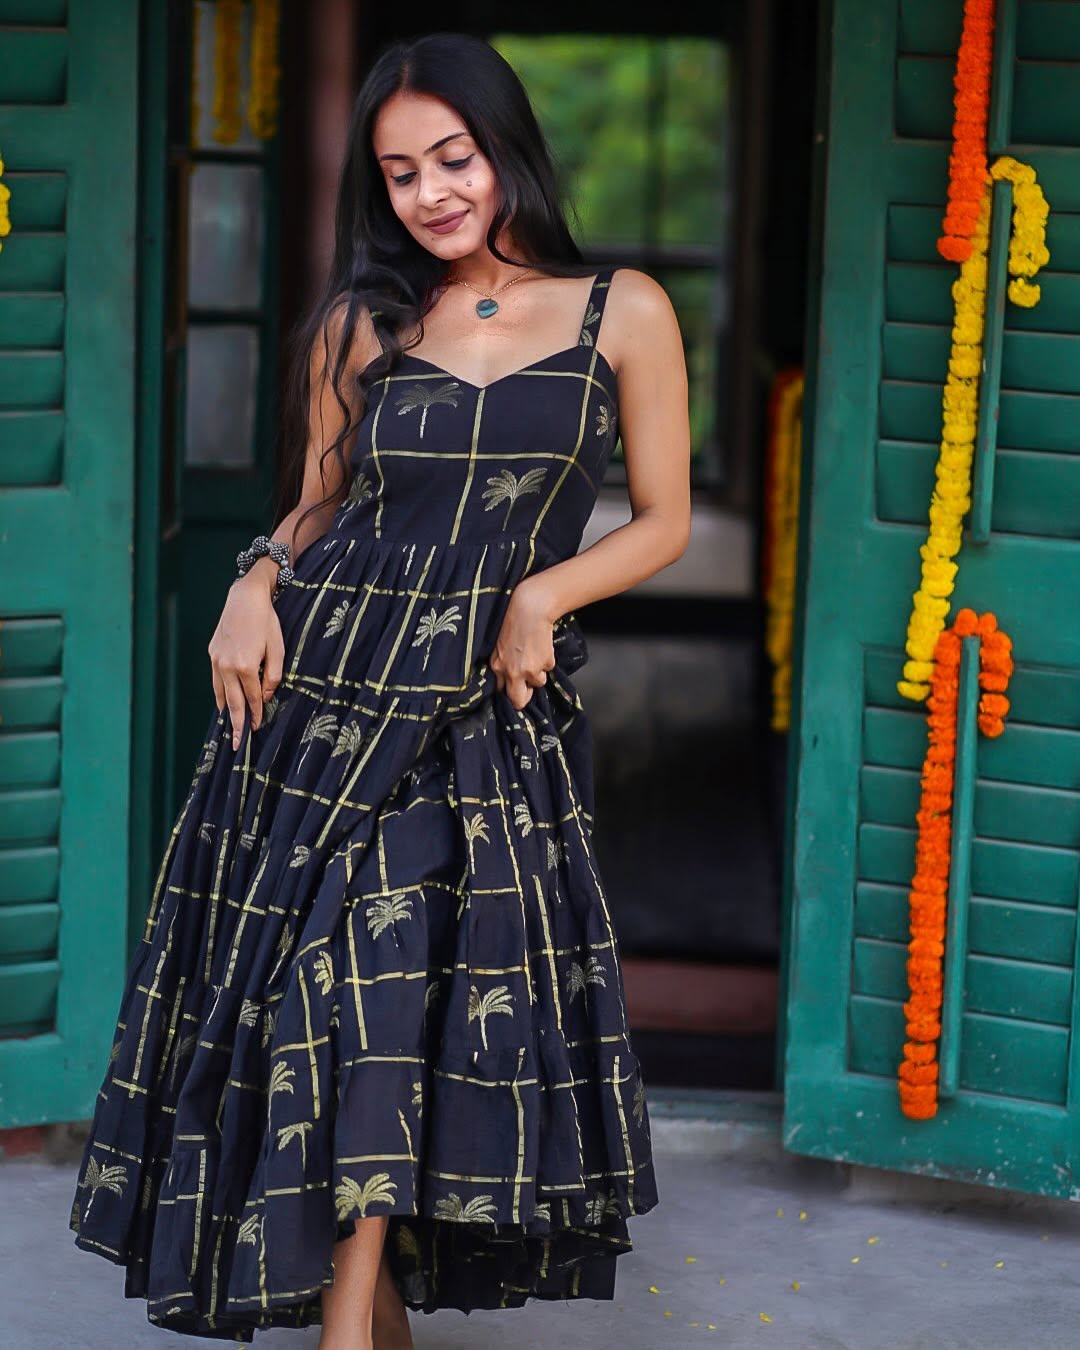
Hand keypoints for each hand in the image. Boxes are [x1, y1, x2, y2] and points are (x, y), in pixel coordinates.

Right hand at [208, 557, 285, 748]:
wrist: (245, 598)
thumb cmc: (267, 622)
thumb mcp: (278, 649)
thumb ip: (274, 676)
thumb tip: (266, 697)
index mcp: (246, 667)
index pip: (252, 698)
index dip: (255, 715)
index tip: (255, 730)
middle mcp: (227, 666)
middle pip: (233, 702)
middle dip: (236, 724)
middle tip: (236, 744)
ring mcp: (216, 660)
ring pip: (220, 693)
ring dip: (226, 712)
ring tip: (229, 728)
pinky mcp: (212, 653)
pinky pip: (215, 681)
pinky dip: (219, 695)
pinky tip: (222, 703)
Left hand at [489, 579, 559, 711]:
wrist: (530, 608)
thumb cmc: (513, 621)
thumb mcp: (500, 645)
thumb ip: (503, 663)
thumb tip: (510, 679)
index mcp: (497, 666)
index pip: (501, 692)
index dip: (509, 691)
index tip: (514, 690)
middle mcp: (511, 672)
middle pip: (518, 701)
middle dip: (524, 697)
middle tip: (528, 689)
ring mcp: (529, 670)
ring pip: (538, 683)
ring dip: (539, 673)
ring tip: (535, 654)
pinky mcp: (545, 663)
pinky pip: (548, 669)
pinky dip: (547, 661)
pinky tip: (542, 647)